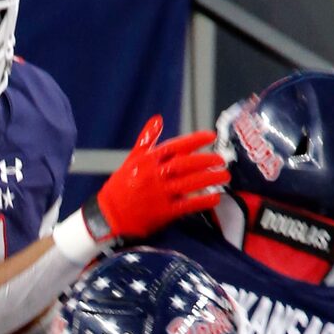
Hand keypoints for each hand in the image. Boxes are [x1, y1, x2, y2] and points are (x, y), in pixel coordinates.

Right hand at [87, 117, 229, 242]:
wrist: (109, 215)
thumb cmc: (121, 186)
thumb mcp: (132, 159)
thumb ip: (147, 140)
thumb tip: (158, 119)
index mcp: (147, 160)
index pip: (175, 146)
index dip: (195, 140)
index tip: (210, 137)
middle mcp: (154, 175)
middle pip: (185, 164)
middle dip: (206, 160)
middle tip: (222, 159)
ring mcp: (159, 194)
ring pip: (189, 183)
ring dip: (209, 179)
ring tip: (224, 176)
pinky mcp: (162, 213)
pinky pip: (186, 206)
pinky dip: (201, 202)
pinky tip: (214, 198)